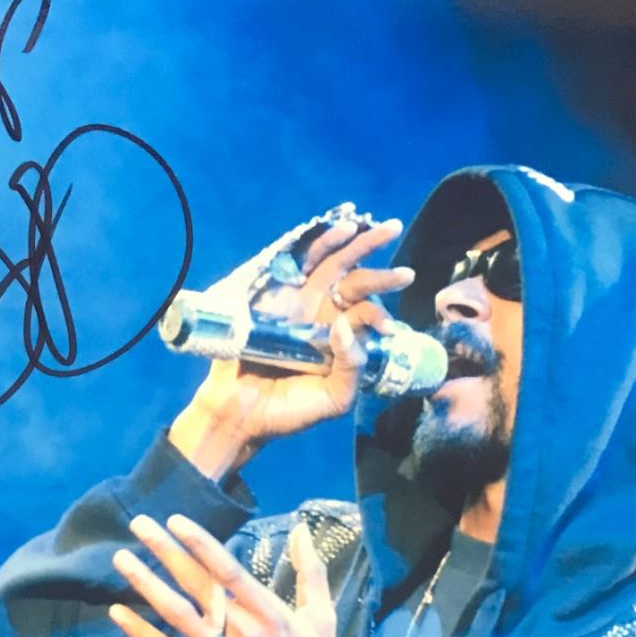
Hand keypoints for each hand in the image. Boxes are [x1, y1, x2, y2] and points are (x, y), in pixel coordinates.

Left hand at [109, 513, 340, 636]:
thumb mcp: (321, 618)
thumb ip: (311, 572)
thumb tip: (303, 529)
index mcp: (268, 612)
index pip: (227, 570)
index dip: (199, 543)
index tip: (176, 520)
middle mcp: (239, 631)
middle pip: (195, 584)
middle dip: (165, 551)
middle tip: (139, 523)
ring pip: (174, 613)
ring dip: (145, 584)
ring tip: (121, 558)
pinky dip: (140, 632)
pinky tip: (118, 612)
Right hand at [169, 213, 415, 479]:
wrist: (241, 415)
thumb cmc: (289, 411)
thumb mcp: (334, 398)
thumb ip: (352, 366)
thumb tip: (346, 325)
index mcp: (340, 336)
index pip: (365, 309)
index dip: (379, 312)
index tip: (388, 328)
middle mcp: (321, 313)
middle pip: (353, 276)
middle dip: (374, 254)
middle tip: (394, 230)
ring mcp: (296, 301)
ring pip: (327, 261)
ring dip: (348, 239)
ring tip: (363, 222)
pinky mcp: (270, 295)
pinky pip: (294, 260)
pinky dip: (314, 241)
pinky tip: (336, 226)